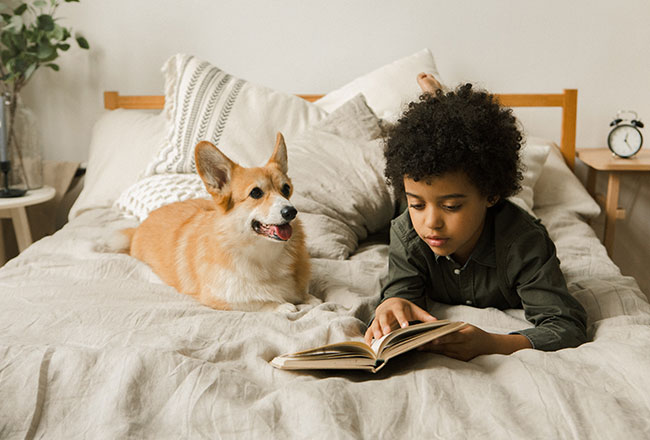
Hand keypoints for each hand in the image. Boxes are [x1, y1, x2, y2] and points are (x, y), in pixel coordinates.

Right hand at [364, 297, 436, 344]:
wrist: (390, 303)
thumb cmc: (404, 308)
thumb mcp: (415, 310)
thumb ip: (425, 316)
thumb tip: (436, 322)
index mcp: (396, 307)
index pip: (398, 313)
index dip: (401, 319)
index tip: (405, 326)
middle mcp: (385, 312)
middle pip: (383, 318)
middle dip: (385, 325)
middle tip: (388, 333)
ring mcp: (378, 318)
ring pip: (375, 324)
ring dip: (376, 332)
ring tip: (378, 340)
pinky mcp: (374, 324)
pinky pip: (369, 331)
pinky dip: (368, 338)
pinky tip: (369, 345)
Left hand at [417, 325, 531, 360]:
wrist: (488, 345)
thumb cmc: (475, 332)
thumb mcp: (466, 326)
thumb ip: (452, 327)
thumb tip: (436, 325)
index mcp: (466, 336)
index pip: (452, 337)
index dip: (441, 338)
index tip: (430, 338)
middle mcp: (463, 347)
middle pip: (444, 346)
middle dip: (430, 344)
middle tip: (416, 342)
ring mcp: (462, 355)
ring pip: (443, 352)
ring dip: (430, 349)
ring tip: (417, 346)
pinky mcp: (460, 360)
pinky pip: (446, 356)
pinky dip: (436, 353)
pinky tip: (426, 351)